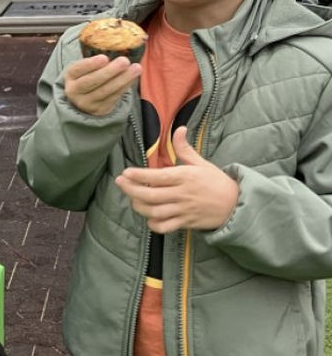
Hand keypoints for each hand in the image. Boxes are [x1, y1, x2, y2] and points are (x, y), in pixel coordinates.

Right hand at [64, 54, 141, 115]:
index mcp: (70, 76)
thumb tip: (114, 44)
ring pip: (105, 91)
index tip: (104, 57)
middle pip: (92, 81)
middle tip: (124, 61)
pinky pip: (114, 97)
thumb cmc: (86, 76)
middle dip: (109, 71)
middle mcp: (75, 91)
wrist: (83, 100)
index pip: (77, 70)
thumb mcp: (83, 68)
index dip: (90, 64)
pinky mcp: (100, 109)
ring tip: (136, 68)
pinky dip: (125, 86)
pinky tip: (133, 77)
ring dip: (123, 79)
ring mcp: (87, 102)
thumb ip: (93, 59)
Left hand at [115, 126, 238, 232]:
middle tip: (120, 182)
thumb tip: (179, 128)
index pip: (158, 176)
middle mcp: (182, 194)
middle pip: (151, 195)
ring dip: (139, 206)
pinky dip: (154, 224)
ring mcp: (184, 210)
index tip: (126, 172)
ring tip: (132, 199)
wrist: (236, 204)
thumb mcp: (201, 163)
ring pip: (155, 211)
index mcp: (185, 177)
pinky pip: (166, 227)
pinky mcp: (186, 223)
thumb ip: (184, 148)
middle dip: (131, 190)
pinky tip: (149, 217)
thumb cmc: (215, 181)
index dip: (139, 175)